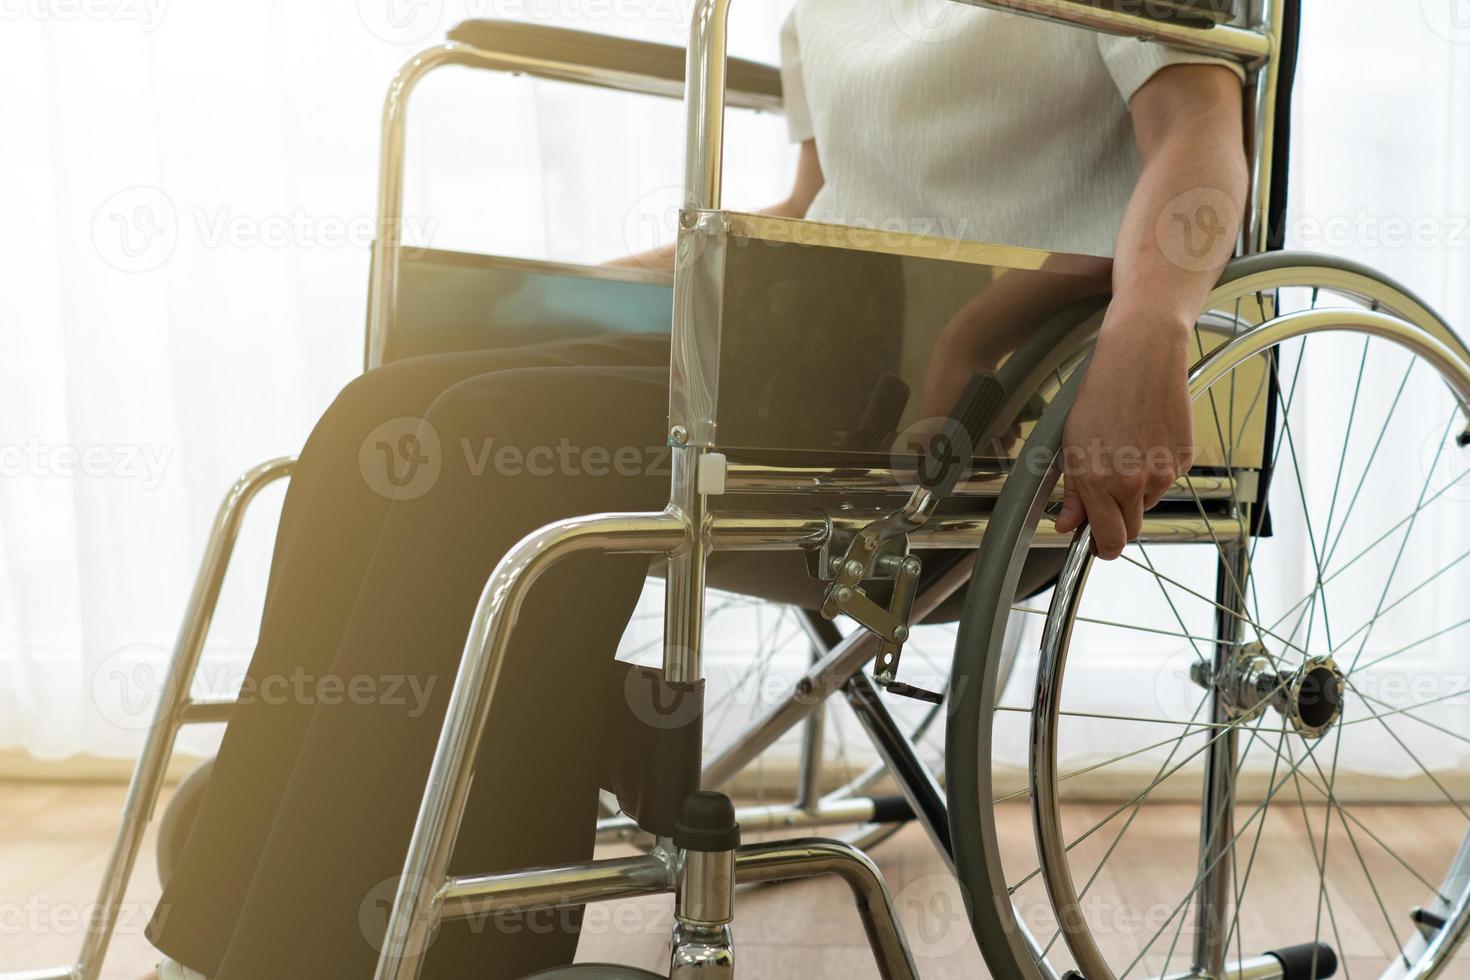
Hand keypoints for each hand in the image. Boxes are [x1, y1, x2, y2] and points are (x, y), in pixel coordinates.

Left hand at [1054, 310, 1195, 559]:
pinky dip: (1155, 471)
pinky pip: (1167, 481)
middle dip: (1117, 521)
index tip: (1095, 543)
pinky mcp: (1185, 458)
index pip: (1109, 541)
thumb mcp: (1071, 443)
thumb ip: (1073, 491)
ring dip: (1135, 493)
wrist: (1142, 356)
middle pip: (1131, 530)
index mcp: (1100, 480)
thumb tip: (1068, 526)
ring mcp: (1164, 472)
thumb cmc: (1101, 392)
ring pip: (1147, 504)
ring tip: (1123, 452)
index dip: (1101, 547)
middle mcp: (1135, 482)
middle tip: (1104, 496)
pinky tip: (1143, 440)